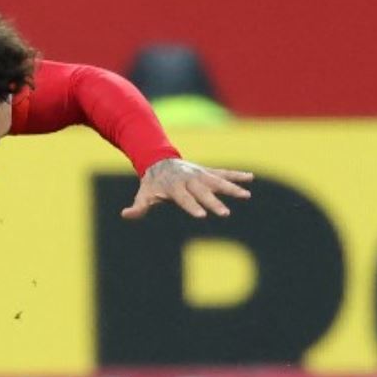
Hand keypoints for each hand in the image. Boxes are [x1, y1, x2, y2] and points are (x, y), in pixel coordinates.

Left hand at [122, 157, 252, 219]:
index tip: (202, 216)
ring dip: (232, 187)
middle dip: (213, 202)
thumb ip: (138, 207)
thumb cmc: (152, 183)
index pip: (184, 199)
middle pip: (202, 192)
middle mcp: (189, 179)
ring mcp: (199, 174)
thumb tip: (125, 214)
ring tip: (247, 195)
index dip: (192, 206)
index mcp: (174, 187)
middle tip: (225, 214)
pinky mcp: (207, 172)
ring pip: (217, 181)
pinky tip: (251, 178)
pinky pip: (223, 173)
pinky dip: (236, 175)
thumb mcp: (143, 194)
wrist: (158, 161)